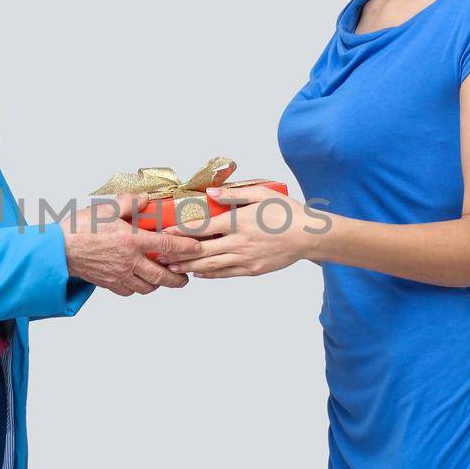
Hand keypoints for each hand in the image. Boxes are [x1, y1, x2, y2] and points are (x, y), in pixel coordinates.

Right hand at [58, 192, 204, 296]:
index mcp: (131, 240)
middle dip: (177, 278)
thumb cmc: (79, 228)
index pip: (167, 245)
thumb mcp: (106, 208)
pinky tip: (138, 280)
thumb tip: (144, 200)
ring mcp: (119, 275)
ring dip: (157, 284)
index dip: (186, 247)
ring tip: (162, 278)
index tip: (197, 248)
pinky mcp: (108, 283)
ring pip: (146, 287)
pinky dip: (137, 287)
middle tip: (184, 277)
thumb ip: (129, 204)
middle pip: (161, 276)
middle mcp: (128, 261)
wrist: (57, 249)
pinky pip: (129, 290)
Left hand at [161, 186, 318, 278]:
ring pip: (211, 266)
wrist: (310, 235)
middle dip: (178, 253)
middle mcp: (239, 243)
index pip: (201, 227)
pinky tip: (198, 274)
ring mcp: (245, 259)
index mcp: (238, 222)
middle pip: (201, 251)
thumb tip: (209, 193)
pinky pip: (226, 274)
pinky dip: (210, 275)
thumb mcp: (261, 194)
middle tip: (159, 254)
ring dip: (189, 267)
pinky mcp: (253, 270)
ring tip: (172, 268)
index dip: (179, 230)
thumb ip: (232, 195)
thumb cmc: (286, 212)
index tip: (164, 231)